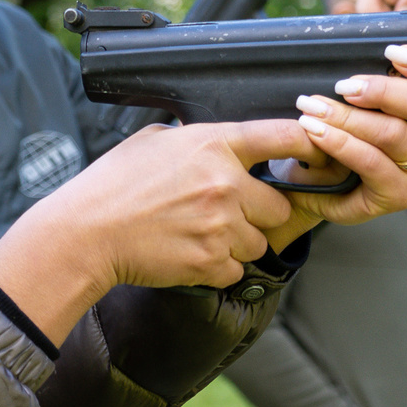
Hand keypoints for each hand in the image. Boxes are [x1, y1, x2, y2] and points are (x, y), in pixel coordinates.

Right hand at [0, 117, 318, 345]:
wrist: (85, 233)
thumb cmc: (111, 185)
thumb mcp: (152, 141)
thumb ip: (191, 138)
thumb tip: (212, 138)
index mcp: (213, 144)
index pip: (284, 136)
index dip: (312, 142)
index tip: (321, 151)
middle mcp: (225, 184)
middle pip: (280, 206)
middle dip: (260, 213)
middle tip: (226, 214)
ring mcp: (221, 226)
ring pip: (260, 243)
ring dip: (239, 244)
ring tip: (199, 236)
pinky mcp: (211, 262)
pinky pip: (237, 270)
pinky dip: (218, 268)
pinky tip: (188, 254)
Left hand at [266, 43, 406, 226]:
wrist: (316, 180)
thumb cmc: (347, 126)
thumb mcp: (364, 96)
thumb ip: (378, 72)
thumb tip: (368, 38)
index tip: (393, 52)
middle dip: (387, 91)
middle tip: (346, 85)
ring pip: (396, 135)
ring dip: (349, 116)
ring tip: (313, 105)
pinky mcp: (398, 196)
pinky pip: (372, 164)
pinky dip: (339, 142)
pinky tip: (315, 130)